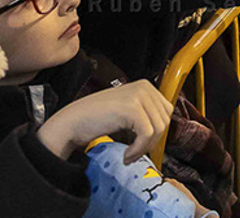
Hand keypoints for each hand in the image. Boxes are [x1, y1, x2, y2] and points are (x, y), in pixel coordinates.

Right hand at [37, 80, 172, 163]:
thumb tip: (165, 129)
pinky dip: (138, 149)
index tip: (142, 145)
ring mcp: (138, 95)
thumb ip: (146, 114)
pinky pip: (148, 135)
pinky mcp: (132, 108)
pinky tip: (126, 155)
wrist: (72, 122)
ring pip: (159, 129)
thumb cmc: (96, 119)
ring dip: (144, 148)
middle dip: (151, 142)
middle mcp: (144, 87)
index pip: (166, 112)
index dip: (157, 133)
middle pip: (165, 121)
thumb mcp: (127, 111)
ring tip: (129, 154)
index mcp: (145, 86)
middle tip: (134, 152)